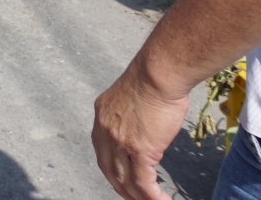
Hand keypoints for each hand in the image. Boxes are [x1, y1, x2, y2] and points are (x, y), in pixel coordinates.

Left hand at [92, 66, 187, 198]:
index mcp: (101, 116)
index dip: (113, 171)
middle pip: (109, 171)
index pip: (102, 153)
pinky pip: (143, 182)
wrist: (159, 73)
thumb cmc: (155, 79)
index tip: (124, 181)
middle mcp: (105, 130)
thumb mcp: (130, 98)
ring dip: (139, 197)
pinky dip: (151, 196)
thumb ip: (129, 117)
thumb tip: (142, 130)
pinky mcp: (139, 148)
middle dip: (123, 189)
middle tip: (137, 198)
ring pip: (126, 181)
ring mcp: (119, 141)